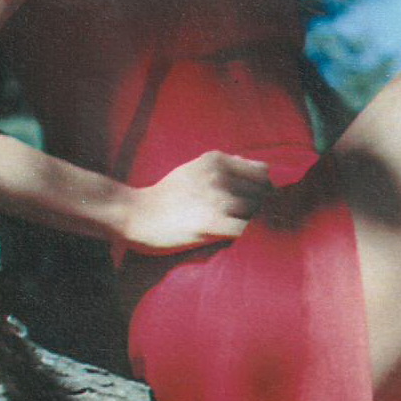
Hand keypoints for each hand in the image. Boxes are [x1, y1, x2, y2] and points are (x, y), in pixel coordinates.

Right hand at [121, 152, 273, 254]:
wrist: (137, 215)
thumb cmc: (167, 195)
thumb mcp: (193, 168)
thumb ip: (223, 165)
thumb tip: (251, 164)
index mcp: (217, 160)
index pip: (262, 172)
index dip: (263, 188)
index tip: (255, 200)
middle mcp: (220, 176)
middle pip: (262, 193)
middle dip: (260, 207)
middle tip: (249, 220)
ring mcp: (217, 200)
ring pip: (257, 212)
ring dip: (254, 223)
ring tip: (242, 230)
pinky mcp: (213, 224)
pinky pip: (246, 231)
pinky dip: (248, 236)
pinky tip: (239, 240)